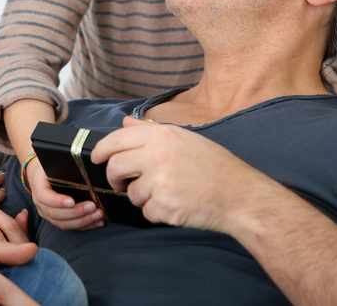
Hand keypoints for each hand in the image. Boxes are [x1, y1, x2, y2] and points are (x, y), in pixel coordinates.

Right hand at [26, 156, 103, 230]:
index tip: (72, 201)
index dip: (57, 201)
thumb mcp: (54, 163)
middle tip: (93, 207)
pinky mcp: (57, 220)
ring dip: (83, 221)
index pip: (44, 197)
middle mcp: (40, 203)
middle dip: (76, 212)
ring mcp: (47, 214)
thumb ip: (64, 166)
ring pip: (63, 223)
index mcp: (38, 186)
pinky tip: (97, 222)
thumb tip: (85, 165)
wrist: (43, 176)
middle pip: (55, 213)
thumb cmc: (52, 167)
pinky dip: (85, 226)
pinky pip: (70, 227)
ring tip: (98, 215)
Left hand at [91, 117, 268, 231]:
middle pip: (115, 166)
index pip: (116, 140)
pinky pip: (146, 211)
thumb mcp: (184, 138)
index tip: (96, 158)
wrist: (240, 195)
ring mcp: (159, 181)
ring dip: (143, 197)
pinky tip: (177, 205)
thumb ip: (150, 130)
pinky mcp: (163, 205)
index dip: (101, 150)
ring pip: (131, 192)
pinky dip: (157, 212)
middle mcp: (156, 155)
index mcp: (161, 135)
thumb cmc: (215, 166)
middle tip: (123, 183)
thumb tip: (124, 123)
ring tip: (168, 193)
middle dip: (115, 177)